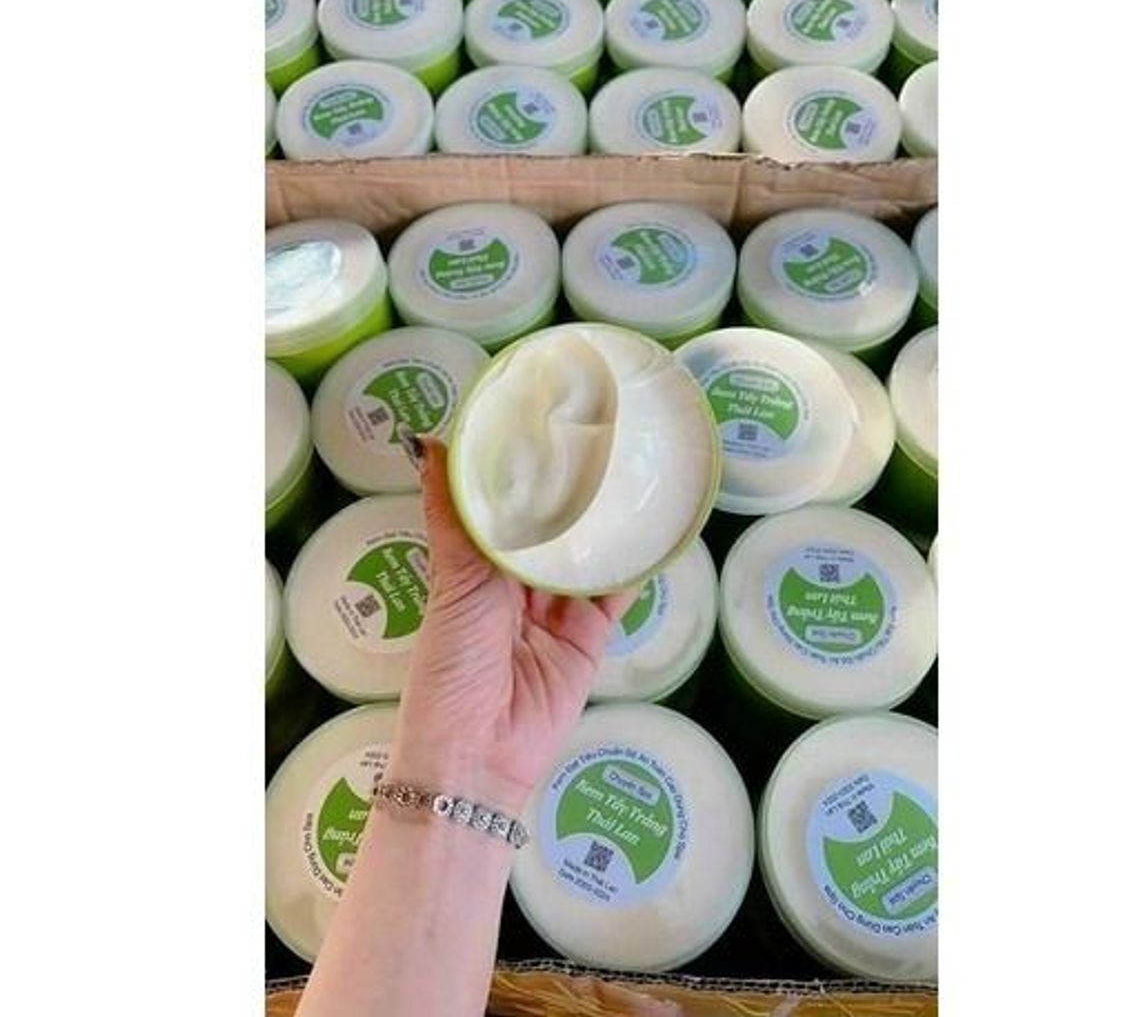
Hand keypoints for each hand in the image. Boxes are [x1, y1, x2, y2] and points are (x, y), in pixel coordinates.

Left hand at [389, 438, 636, 814]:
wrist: (479, 755)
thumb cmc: (452, 666)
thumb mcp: (452, 583)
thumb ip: (451, 516)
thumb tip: (421, 440)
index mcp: (475, 569)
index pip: (501, 508)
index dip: (519, 470)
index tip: (539, 417)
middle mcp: (515, 586)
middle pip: (548, 529)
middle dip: (568, 491)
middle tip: (597, 431)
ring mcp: (556, 611)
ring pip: (584, 555)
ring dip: (604, 521)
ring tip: (630, 466)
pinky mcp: (590, 637)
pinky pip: (616, 593)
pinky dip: (634, 564)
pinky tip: (653, 525)